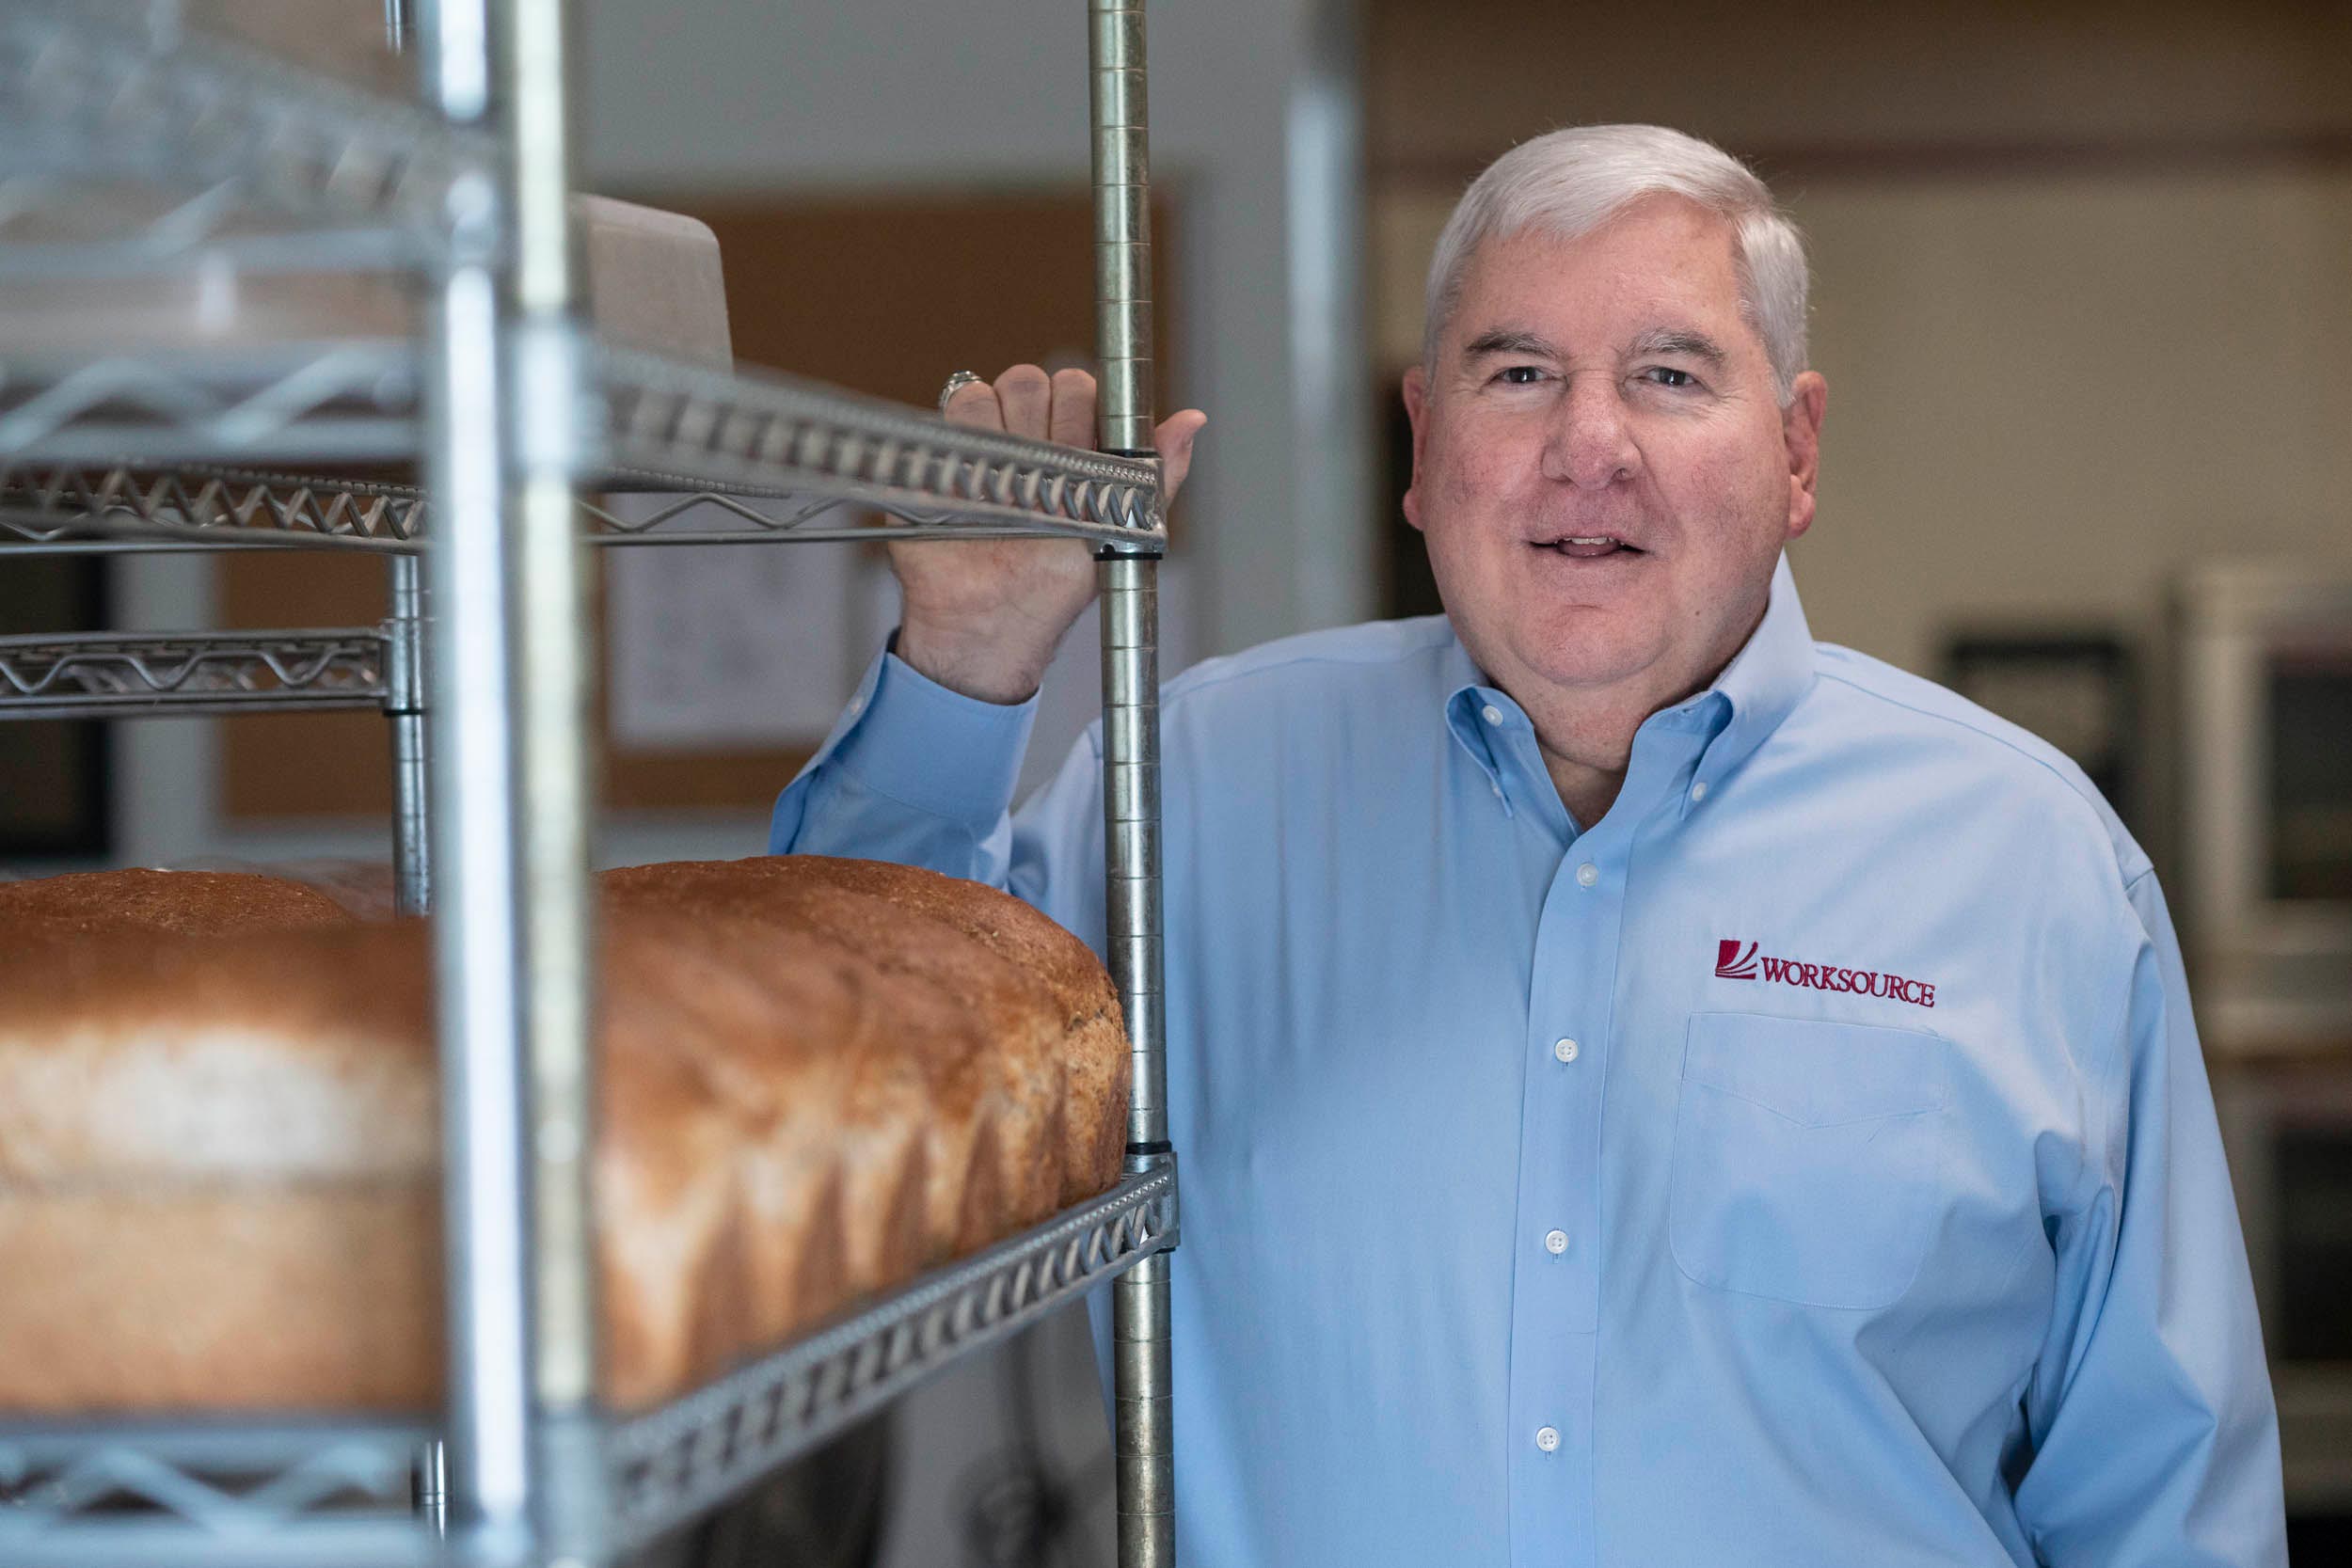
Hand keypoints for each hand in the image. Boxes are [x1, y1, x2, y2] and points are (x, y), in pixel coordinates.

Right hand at [893, 364, 1205, 703]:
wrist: (991, 624)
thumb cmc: (1056, 583)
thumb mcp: (1120, 528)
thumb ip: (1156, 473)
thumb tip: (1193, 420)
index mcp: (1071, 445)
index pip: (1077, 386)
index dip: (1081, 407)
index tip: (1082, 446)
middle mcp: (1026, 436)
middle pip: (1034, 381)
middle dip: (1045, 420)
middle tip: (1047, 474)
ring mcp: (983, 441)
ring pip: (995, 391)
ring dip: (1005, 434)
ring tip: (1011, 489)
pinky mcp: (942, 452)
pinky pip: (957, 410)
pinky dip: (967, 439)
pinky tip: (978, 484)